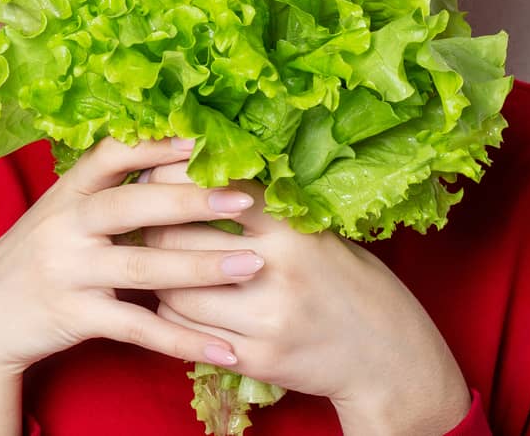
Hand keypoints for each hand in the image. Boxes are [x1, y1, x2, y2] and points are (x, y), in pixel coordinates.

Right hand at [0, 137, 271, 376]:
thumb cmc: (33, 261)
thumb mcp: (57, 216)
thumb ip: (102, 194)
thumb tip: (167, 163)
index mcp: (65, 194)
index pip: (111, 154)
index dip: (156, 143)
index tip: (202, 135)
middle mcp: (64, 226)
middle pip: (132, 206)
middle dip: (190, 200)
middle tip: (243, 198)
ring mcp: (68, 272)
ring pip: (142, 268)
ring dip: (202, 267)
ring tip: (252, 264)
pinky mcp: (74, 316)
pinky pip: (137, 329)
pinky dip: (183, 340)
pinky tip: (222, 348)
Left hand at [138, 161, 471, 434]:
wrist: (387, 354)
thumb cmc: (347, 280)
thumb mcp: (316, 232)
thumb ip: (265, 209)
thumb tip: (198, 171)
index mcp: (291, 230)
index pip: (216, 190)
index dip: (174, 177)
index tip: (154, 171)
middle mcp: (276, 273)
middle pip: (179, 240)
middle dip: (152, 227)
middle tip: (142, 219)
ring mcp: (265, 320)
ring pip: (174, 291)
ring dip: (157, 275)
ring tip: (155, 261)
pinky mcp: (256, 359)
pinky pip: (188, 333)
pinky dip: (172, 315)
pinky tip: (175, 301)